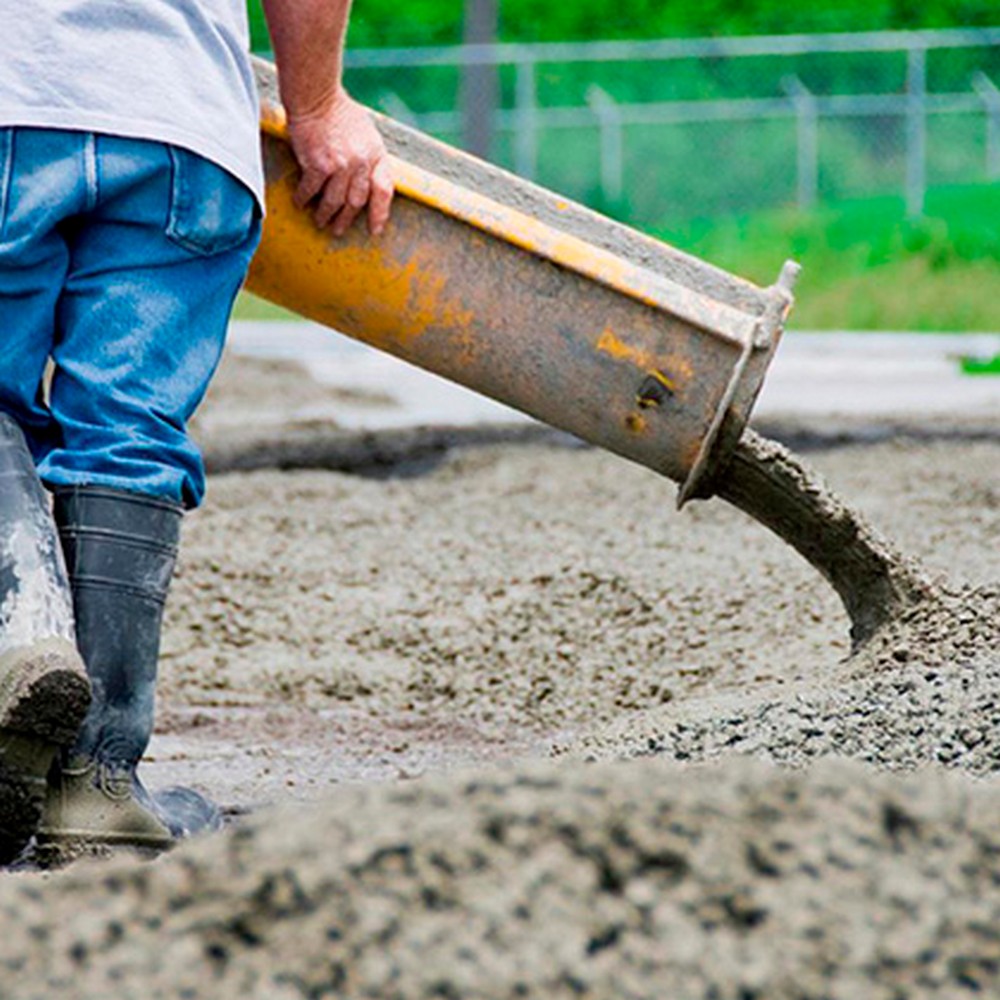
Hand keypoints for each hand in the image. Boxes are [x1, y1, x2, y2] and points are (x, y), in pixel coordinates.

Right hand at [286, 89, 393, 236]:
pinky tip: (300, 202)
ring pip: (334, 201)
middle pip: (356, 202)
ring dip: (326, 215)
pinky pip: (311, 190)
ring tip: (320, 221)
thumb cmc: (339, 112)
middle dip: (347, 219)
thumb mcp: (366, 133)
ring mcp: (340, 165)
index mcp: (376, 155)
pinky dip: (304, 198)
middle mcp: (361, 163)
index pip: (383, 191)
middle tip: (338, 229)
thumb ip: (369, 158)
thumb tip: (367, 182)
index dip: (380, 213)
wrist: (316, 95)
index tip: (375, 229)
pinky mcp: (318, 164)